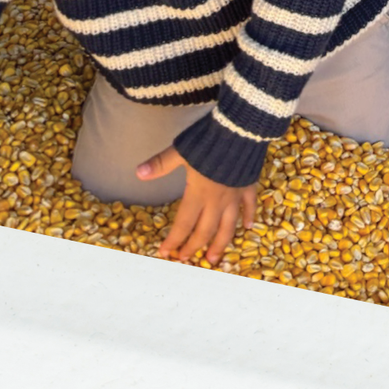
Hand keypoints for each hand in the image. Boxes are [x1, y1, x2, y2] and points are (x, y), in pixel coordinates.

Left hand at [138, 152, 257, 265]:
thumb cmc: (208, 141)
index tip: (165, 253)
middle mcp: (217, 201)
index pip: (183, 224)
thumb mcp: (181, 151)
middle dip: (194, 247)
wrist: (241, 129)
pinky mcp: (249, 186)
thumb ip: (161, 165)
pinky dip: (249, 218)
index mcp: (198, 194)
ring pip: (228, 226)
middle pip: (205, 231)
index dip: (174, 240)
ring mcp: (235, 195)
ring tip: (214, 258)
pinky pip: (250, 206)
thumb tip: (138, 173)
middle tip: (186, 259)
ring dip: (220, 244)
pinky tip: (248, 228)